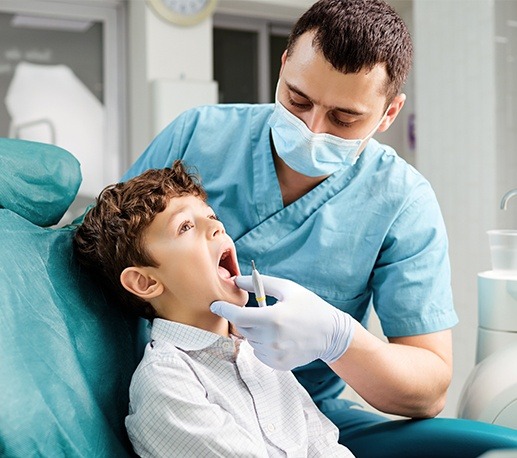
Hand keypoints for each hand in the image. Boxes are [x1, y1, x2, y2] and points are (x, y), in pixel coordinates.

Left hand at [210, 275, 355, 370]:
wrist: (331, 334)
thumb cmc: (309, 307)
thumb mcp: (287, 289)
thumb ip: (260, 283)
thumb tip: (237, 280)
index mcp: (273, 318)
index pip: (238, 316)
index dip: (224, 309)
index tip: (215, 305)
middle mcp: (272, 339)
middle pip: (242, 328)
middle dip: (244, 318)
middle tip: (260, 311)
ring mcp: (275, 354)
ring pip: (250, 341)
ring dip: (255, 331)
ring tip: (275, 324)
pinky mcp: (278, 365)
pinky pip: (259, 353)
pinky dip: (263, 344)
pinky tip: (279, 337)